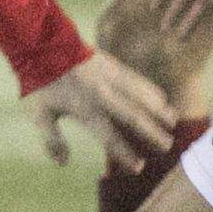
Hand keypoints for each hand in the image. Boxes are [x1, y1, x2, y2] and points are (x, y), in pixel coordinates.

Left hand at [26, 51, 176, 165]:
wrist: (41, 45)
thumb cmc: (39, 83)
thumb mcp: (39, 114)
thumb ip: (52, 140)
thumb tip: (63, 164)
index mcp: (84, 109)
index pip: (109, 137)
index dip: (124, 153)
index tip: (138, 167)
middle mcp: (101, 95)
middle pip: (132, 116)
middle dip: (151, 132)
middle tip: (167, 146)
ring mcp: (108, 78)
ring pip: (139, 96)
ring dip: (157, 110)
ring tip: (173, 122)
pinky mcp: (111, 65)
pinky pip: (135, 79)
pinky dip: (150, 90)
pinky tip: (162, 98)